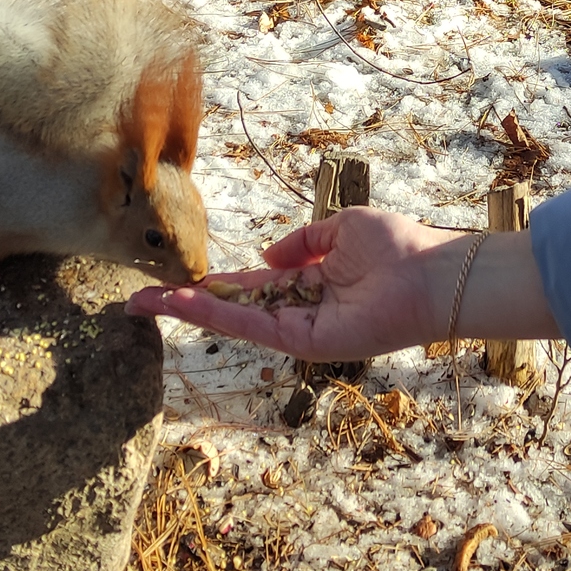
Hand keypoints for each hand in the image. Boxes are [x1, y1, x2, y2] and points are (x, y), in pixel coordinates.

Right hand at [126, 207, 489, 363]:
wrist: (433, 274)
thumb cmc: (400, 246)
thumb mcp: (343, 228)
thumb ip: (302, 241)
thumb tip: (267, 256)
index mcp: (306, 282)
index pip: (249, 285)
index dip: (211, 284)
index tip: (174, 281)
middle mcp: (298, 309)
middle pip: (231, 308)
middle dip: (184, 304)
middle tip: (137, 301)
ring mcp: (300, 329)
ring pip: (234, 320)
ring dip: (189, 311)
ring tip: (146, 302)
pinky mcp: (307, 342)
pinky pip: (256, 326)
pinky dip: (220, 316)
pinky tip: (188, 304)